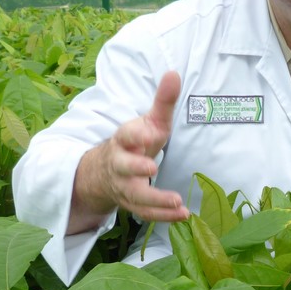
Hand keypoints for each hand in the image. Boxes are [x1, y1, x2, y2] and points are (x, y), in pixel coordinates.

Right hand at [68, 71, 188, 231]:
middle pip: (124, 166)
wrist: (107, 170)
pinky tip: (183, 215)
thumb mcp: (149, 121)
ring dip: (155, 200)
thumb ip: (163, 101)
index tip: (148, 133)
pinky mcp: (131, 203)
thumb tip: (173, 73)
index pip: (125, 135)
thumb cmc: (136, 142)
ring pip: (135, 195)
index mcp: (124, 140)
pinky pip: (146, 213)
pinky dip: (163, 216)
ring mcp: (124, 186)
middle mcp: (120, 164)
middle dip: (136, 167)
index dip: (135, 135)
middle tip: (152, 167)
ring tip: (177, 202)